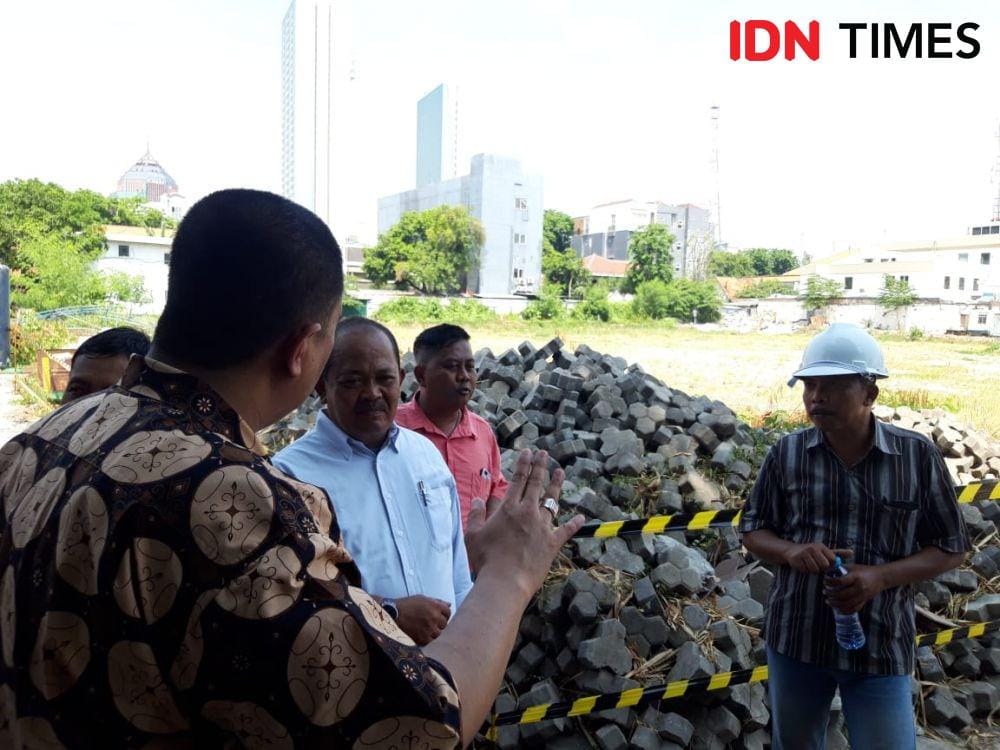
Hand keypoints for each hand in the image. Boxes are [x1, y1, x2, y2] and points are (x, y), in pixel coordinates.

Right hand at [395, 595, 450, 645]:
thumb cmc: (406, 605)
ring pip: (438, 633)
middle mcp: (434, 617)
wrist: (392, 615)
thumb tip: (448, 604)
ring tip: (423, 628)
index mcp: (435, 606)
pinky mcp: (423, 639)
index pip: (448, 612)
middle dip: (438, 623)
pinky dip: (426, 638)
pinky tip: (419, 633)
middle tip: (429, 622)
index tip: (439, 616)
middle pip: (444, 624)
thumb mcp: (422, 599)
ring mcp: (429, 629)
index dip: (444, 614)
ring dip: (433, 631)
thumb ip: (437, 602)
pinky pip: (430, 640)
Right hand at [466, 450, 584, 597]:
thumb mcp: (473, 534)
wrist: (506, 581)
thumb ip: (476, 514)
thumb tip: (479, 499)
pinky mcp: (553, 543)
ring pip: (552, 501)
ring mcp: (543, 527)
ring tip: (560, 472)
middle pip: (537, 484)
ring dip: (556, 486)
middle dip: (541, 466)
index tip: (528, 452)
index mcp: (509, 509)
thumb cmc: (486, 559)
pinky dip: (574, 524)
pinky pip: (566, 530)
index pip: (518, 480)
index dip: (524, 464)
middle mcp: (528, 513)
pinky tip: (582, 518)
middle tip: (545, 453)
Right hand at [782, 543, 851, 573]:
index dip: (829, 564)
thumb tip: (852, 552)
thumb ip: (838, 553)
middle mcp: (813, 548)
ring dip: (813, 570)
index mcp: (821, 546)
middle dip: (821, 568)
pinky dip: (805, 570)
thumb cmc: (812, 552)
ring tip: (809, 565)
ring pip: (815, 569)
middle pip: (824, 566)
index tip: (825, 563)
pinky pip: (806, 570)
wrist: (791, 551)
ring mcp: (804, 553)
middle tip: (816, 565)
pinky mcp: (797, 559)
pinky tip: (803, 565)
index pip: (831, 560)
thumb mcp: (824, 551)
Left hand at [825, 564, 884, 613]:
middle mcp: (860, 587)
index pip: (840, 581)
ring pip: (847, 604)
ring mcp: (863, 596)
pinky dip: (845, 610)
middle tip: (824, 592)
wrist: (881, 577)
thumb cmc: (864, 570)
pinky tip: (837, 609)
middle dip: (831, 594)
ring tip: (828, 601)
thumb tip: (826, 569)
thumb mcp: (853, 567)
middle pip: (842, 594)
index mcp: (856, 577)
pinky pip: (854, 609)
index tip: (825, 581)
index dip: (830, 582)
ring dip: (835, 604)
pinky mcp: (865, 601)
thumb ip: (841, 568)